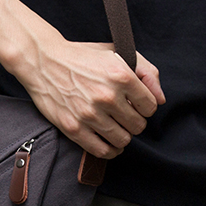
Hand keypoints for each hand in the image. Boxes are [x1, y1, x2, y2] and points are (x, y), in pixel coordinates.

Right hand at [15, 39, 165, 159]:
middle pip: (138, 125)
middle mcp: (107, 95)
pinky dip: (110, 150)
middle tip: (123, 115)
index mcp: (121, 75)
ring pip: (123, 140)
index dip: (144, 106)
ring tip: (115, 127)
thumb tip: (161, 100)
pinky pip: (103, 151)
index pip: (150, 106)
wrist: (44, 62)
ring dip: (122, 136)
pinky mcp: (74, 128)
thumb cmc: (82, 57)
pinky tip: (109, 142)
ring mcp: (89, 113)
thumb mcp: (117, 53)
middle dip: (134, 121)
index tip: (134, 104)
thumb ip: (147, 72)